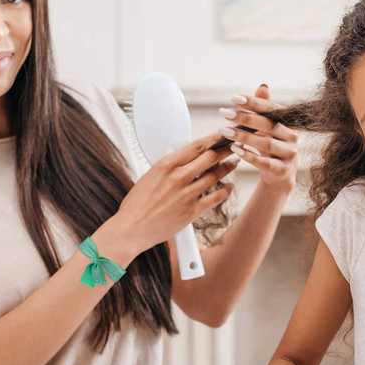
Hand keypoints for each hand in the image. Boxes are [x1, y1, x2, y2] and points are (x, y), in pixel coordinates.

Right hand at [110, 132, 236, 255]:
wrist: (131, 229)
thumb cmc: (136, 205)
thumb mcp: (149, 177)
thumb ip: (167, 168)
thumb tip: (182, 160)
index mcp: (165, 166)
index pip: (195, 146)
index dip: (212, 139)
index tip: (220, 136)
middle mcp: (177, 178)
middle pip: (209, 158)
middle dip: (224, 150)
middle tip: (232, 146)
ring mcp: (186, 195)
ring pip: (215, 176)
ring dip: (227, 167)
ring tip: (234, 162)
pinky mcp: (191, 211)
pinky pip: (215, 198)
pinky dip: (225, 191)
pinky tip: (229, 187)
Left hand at [219, 84, 297, 192]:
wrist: (280, 178)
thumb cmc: (270, 149)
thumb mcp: (266, 130)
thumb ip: (262, 111)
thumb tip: (263, 86)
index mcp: (288, 123)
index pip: (271, 109)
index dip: (254, 102)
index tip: (233, 98)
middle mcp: (292, 137)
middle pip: (268, 124)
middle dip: (245, 118)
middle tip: (225, 113)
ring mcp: (289, 155)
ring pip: (266, 143)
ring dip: (244, 136)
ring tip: (225, 131)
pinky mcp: (283, 171)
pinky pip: (265, 162)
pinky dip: (249, 156)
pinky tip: (235, 150)